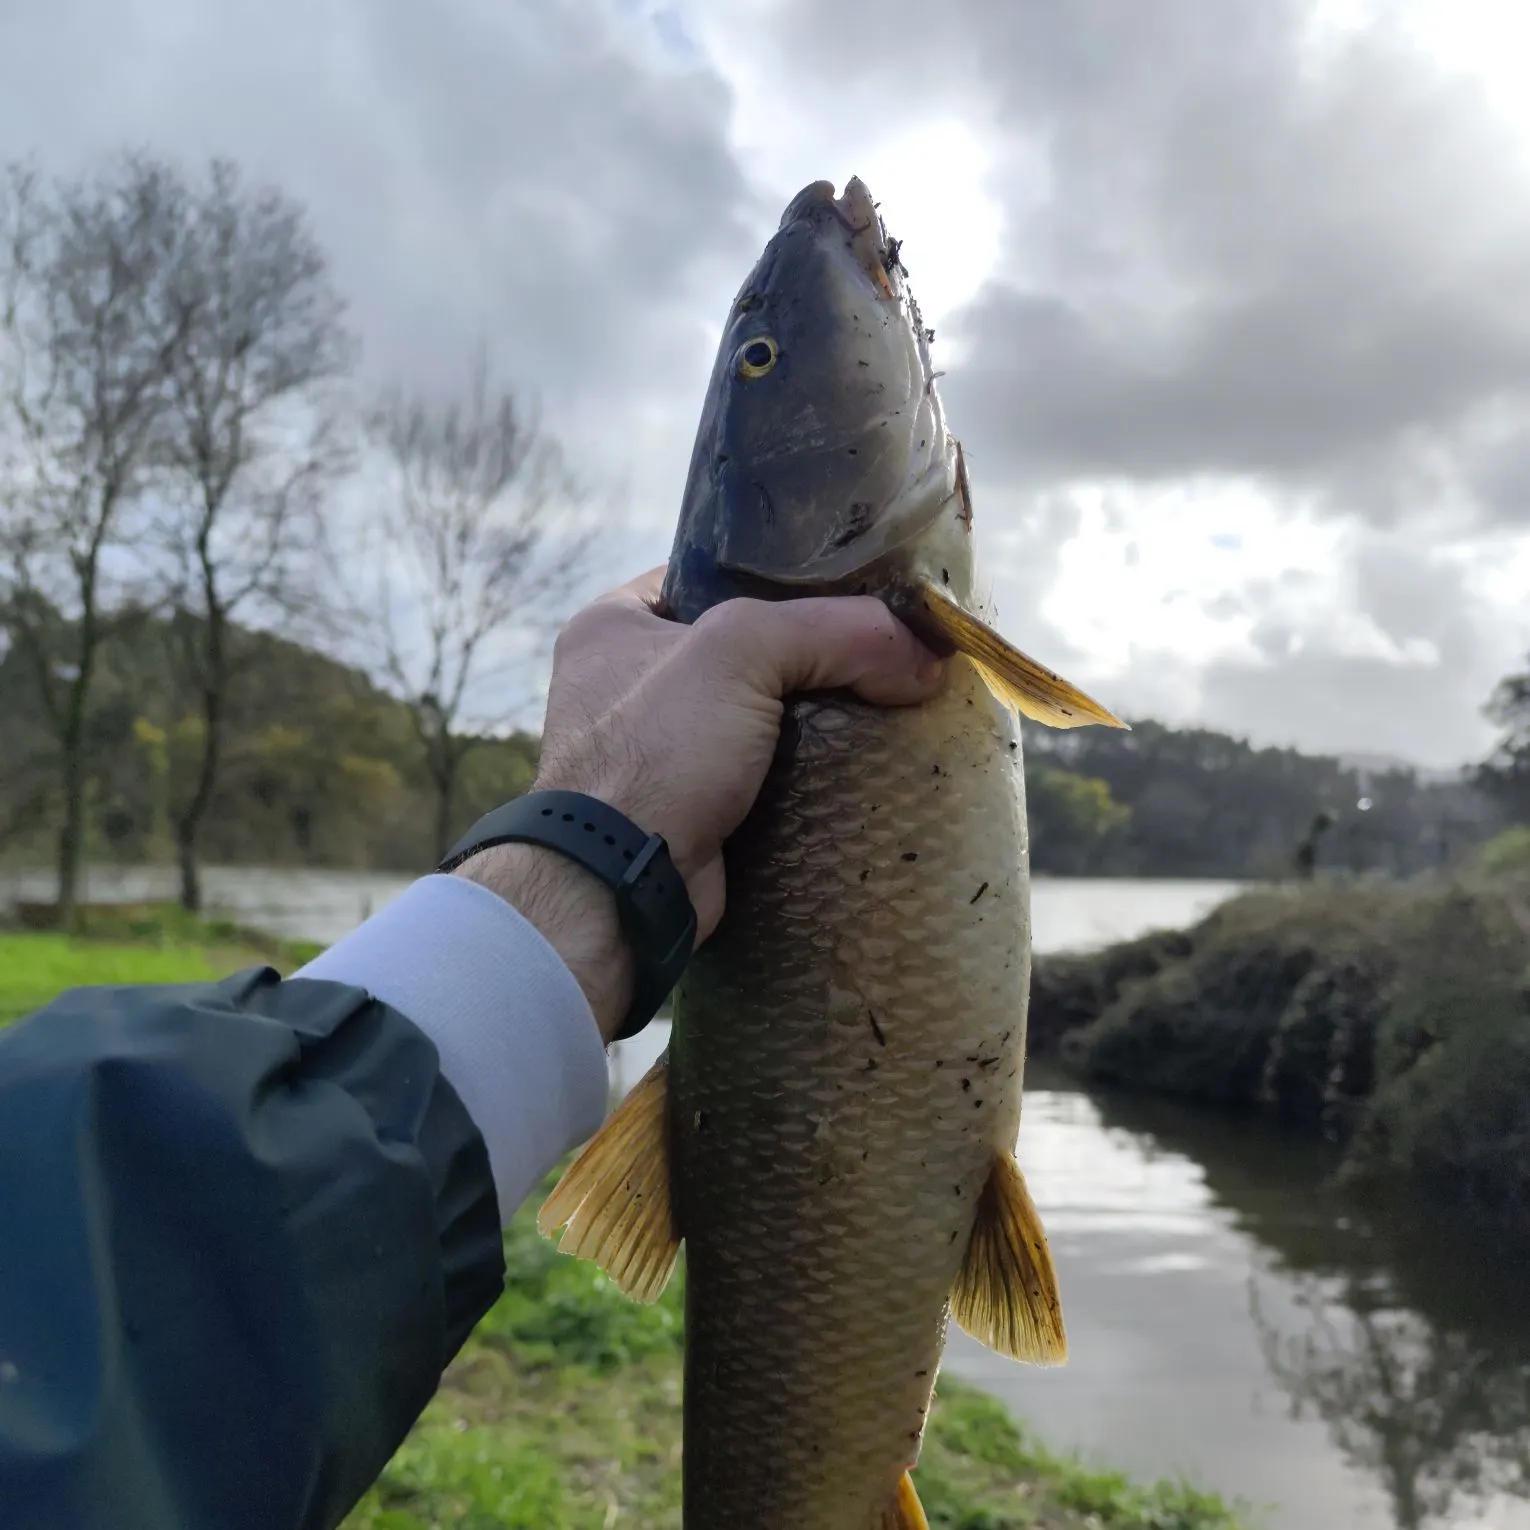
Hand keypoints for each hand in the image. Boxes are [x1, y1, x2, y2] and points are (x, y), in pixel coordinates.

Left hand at [457, 565, 944, 1040]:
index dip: (784, 576)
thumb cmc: (658, 751)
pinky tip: (859, 764)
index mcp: (613, 624)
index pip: (713, 575)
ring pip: (760, 715)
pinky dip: (806, 772)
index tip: (856, 588)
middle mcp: (627, 684)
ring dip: (817, 718)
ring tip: (887, 705)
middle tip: (884, 653)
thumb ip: (834, 631)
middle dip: (814, 656)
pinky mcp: (690, 810)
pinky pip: (763, 774)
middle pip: (747, 649)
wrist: (622, 887)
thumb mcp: (741, 653)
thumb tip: (926, 656)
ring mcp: (656, 753)